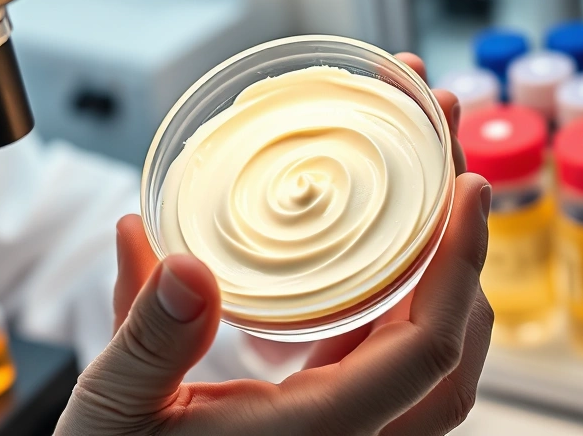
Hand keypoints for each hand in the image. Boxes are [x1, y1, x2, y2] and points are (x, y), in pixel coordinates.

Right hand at [56, 55, 492, 435]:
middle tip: (452, 172)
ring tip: (423, 205)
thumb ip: (145, 338)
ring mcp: (338, 434)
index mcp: (313, 433)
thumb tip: (173, 257)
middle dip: (466, 259)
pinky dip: (397, 308)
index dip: (458, 265)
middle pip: (452, 353)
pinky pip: (385, 366)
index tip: (466, 188)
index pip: (424, 349)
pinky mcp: (318, 424)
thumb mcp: (116, 406)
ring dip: (440, 281)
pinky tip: (368, 260)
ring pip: (427, 364)